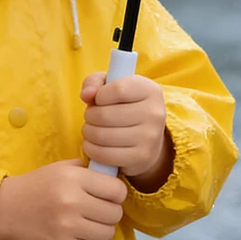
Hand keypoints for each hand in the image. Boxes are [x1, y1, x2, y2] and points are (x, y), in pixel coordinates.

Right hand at [0, 159, 126, 239]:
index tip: (108, 193)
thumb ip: (88, 169)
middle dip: (109, 211)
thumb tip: (115, 175)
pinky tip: (80, 234)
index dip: (116, 192)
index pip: (117, 190)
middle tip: (96, 208)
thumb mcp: (61, 168)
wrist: (9, 207)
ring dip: (100, 229)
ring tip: (86, 221)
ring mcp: (67, 227)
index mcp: (72, 178)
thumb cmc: (38, 185)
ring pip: (107, 233)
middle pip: (115, 213)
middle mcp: (70, 201)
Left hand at [81, 72, 172, 189]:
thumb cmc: (123, 103)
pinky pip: (105, 155)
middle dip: (89, 116)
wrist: (147, 135)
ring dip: (88, 132)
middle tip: (90, 117)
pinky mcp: (142, 158)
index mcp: (150, 90)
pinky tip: (92, 144)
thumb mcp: (110, 84)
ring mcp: (150, 138)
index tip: (98, 99)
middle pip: (105, 115)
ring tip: (90, 129)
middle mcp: (154, 114)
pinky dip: (91, 150)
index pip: (118, 90)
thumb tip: (86, 95)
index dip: (100, 95)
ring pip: (102, 135)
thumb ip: (94, 81)